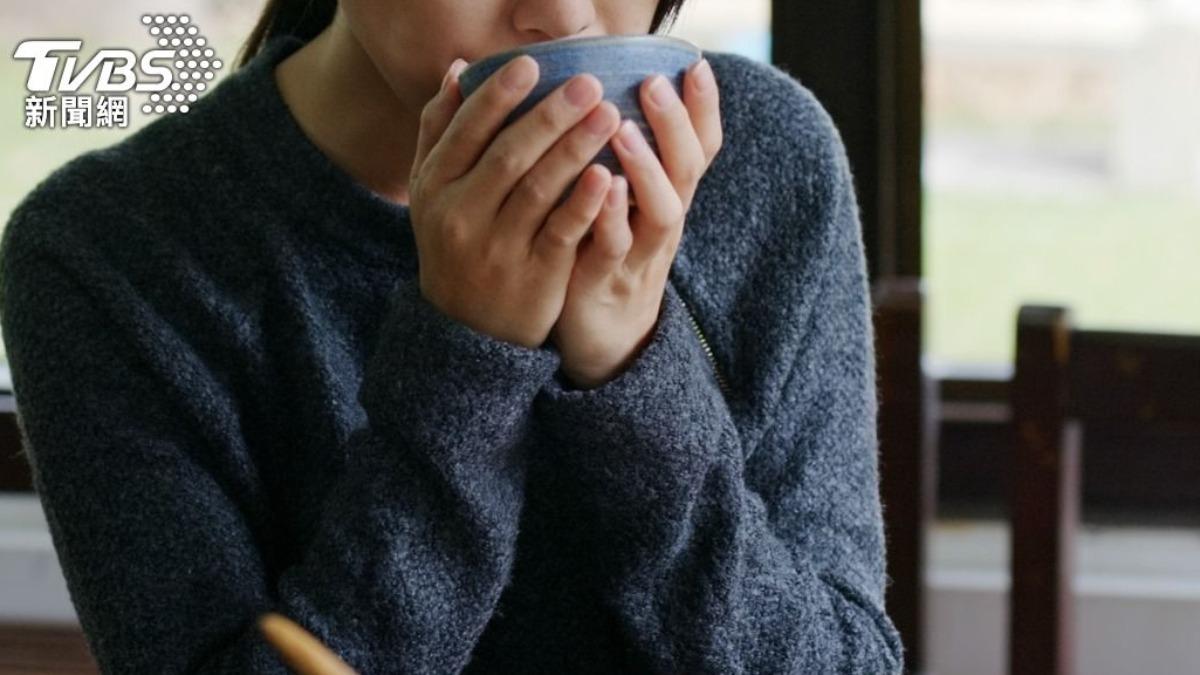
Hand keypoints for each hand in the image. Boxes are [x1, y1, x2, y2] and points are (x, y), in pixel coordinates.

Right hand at [409, 54, 622, 348]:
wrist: (466, 330)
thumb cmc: (457, 243)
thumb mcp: (433, 193)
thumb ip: (440, 133)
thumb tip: (457, 70)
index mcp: (435, 187)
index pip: (465, 132)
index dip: (497, 96)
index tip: (532, 64)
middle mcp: (460, 216)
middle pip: (507, 156)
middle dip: (549, 116)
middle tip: (588, 82)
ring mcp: (497, 249)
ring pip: (538, 191)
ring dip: (574, 149)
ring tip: (609, 115)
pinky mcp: (533, 278)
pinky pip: (561, 233)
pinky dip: (583, 203)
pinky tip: (607, 175)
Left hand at [550, 58, 723, 387]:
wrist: (604, 343)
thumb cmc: (605, 259)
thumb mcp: (625, 208)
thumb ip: (627, 162)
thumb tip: (611, 97)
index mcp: (667, 199)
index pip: (700, 150)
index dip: (704, 110)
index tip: (697, 65)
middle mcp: (663, 224)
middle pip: (687, 171)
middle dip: (675, 124)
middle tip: (656, 82)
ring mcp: (641, 255)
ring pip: (661, 211)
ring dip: (645, 168)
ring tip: (624, 130)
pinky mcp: (609, 283)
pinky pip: (614, 250)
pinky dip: (609, 218)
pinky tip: (598, 191)